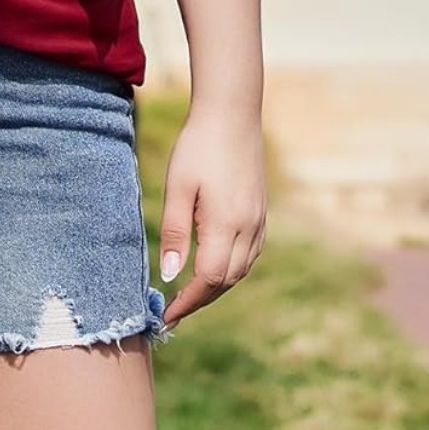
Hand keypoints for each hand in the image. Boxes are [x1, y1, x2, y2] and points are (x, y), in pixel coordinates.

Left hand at [156, 103, 266, 328]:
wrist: (232, 113)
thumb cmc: (198, 146)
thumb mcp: (177, 186)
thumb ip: (174, 231)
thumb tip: (170, 274)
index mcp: (226, 223)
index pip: (209, 279)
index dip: (188, 302)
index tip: (167, 316)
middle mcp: (249, 227)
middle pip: (226, 281)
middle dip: (201, 300)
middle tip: (174, 310)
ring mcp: (259, 220)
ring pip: (241, 270)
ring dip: (216, 287)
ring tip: (189, 295)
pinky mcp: (261, 212)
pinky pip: (249, 253)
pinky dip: (231, 269)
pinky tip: (213, 267)